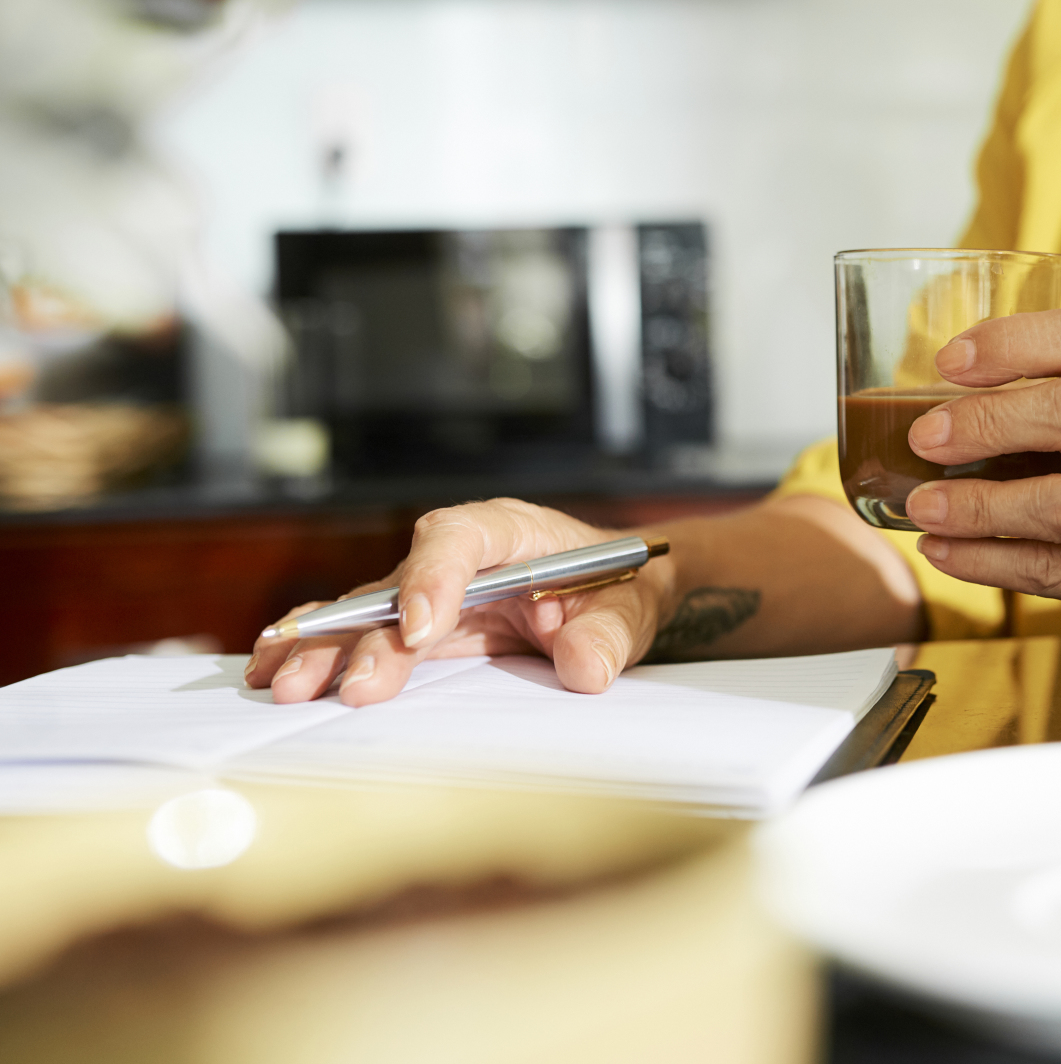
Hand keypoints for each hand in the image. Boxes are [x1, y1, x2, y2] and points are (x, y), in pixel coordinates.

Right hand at [246, 499, 668, 705]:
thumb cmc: (620, 587)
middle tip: (352, 687)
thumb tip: (585, 668)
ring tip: (283, 684)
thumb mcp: (632, 607)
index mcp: (509, 531)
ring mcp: (428, 593)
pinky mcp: (416, 628)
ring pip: (365, 613)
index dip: (434, 579)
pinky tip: (271, 672)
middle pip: (397, 583)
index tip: (422, 629)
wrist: (615, 591)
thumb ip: (610, 632)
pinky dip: (317, 651)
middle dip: (367, 634)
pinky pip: (360, 635)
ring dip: (324, 648)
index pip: (462, 538)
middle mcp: (457, 558)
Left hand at [902, 308, 1060, 635]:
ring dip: (979, 505)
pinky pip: (1051, 570)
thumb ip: (1057, 392)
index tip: (950, 360)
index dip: (1015, 342)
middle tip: (927, 436)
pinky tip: (943, 552)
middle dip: (990, 420)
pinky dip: (986, 562)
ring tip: (924, 505)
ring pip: (1059, 504)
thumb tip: (937, 401)